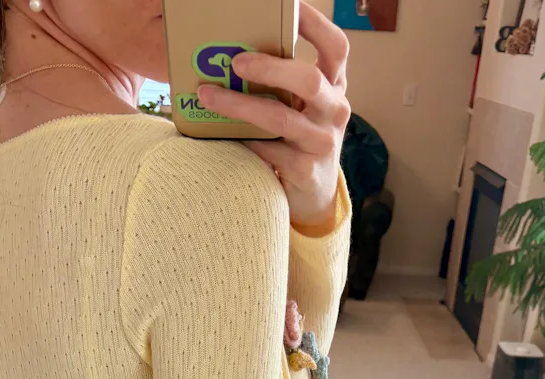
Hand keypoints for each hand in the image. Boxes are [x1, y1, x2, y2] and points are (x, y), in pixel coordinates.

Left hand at [195, 2, 349, 233]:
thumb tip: (234, 52)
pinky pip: (266, 151)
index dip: (313, 23)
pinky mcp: (305, 171)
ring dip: (240, 105)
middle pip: (308, 80)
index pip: (336, 46)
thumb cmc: (299, 139)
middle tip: (236, 62)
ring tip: (208, 95)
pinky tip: (218, 133)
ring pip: (280, 118)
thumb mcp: (302, 106)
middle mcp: (335, 111)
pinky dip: (240, 140)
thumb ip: (284, 81)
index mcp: (335, 86)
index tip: (287, 6)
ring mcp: (322, 142)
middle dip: (269, 67)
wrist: (313, 194)